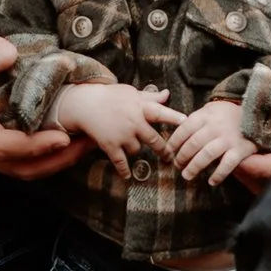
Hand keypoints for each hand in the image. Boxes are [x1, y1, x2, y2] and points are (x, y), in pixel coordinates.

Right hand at [0, 26, 74, 180]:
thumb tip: (7, 57)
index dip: (31, 147)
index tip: (62, 137)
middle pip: (14, 165)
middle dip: (53, 159)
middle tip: (88, 142)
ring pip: (21, 169)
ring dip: (55, 162)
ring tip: (86, 143)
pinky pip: (21, 162)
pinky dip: (48, 157)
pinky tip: (71, 141)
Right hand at [56, 80, 176, 162]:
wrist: (84, 104)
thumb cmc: (110, 97)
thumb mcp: (130, 93)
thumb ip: (150, 97)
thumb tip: (167, 94)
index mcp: (140, 107)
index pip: (160, 112)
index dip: (173, 117)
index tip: (186, 121)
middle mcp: (133, 122)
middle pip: (154, 140)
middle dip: (163, 150)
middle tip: (169, 157)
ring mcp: (122, 135)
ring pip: (137, 150)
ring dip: (136, 149)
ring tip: (129, 143)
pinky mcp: (110, 145)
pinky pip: (120, 161)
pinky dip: (124, 170)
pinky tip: (127, 176)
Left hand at [164, 96, 250, 185]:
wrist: (256, 113)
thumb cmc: (227, 115)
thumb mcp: (210, 110)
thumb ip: (196, 120)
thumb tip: (177, 135)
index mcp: (206, 115)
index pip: (184, 129)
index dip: (174, 142)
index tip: (169, 151)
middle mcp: (216, 127)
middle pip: (193, 144)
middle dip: (182, 157)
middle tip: (178, 165)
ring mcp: (228, 139)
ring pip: (206, 155)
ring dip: (194, 167)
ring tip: (187, 176)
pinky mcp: (241, 150)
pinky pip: (227, 165)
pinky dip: (218, 175)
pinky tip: (211, 182)